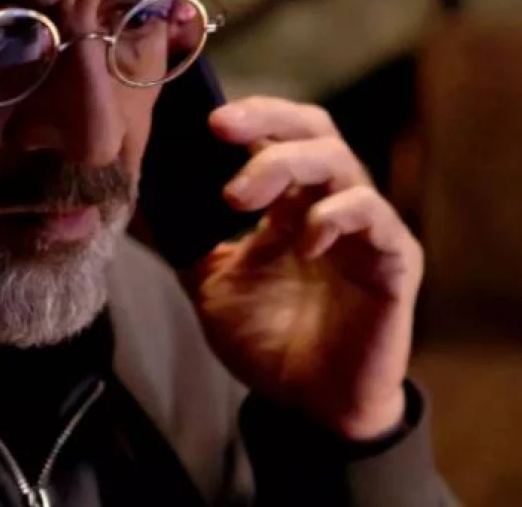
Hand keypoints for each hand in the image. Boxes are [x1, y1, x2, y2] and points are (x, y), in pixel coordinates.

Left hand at [190, 97, 422, 441]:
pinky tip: (304, 239)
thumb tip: (126, 197)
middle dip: (266, 119)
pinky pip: (374, 215)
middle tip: (219, 127)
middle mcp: (329, 203)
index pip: (278, 133)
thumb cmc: (267, 341)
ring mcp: (365, 228)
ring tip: (237, 196)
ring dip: (285, 164)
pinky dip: (336, 215)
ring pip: (340, 161)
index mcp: (288, 202)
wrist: (309, 406)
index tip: (199, 118)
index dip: (247, 116)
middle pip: (313, 130)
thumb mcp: (208, 282)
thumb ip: (180, 238)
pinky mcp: (394, 260)